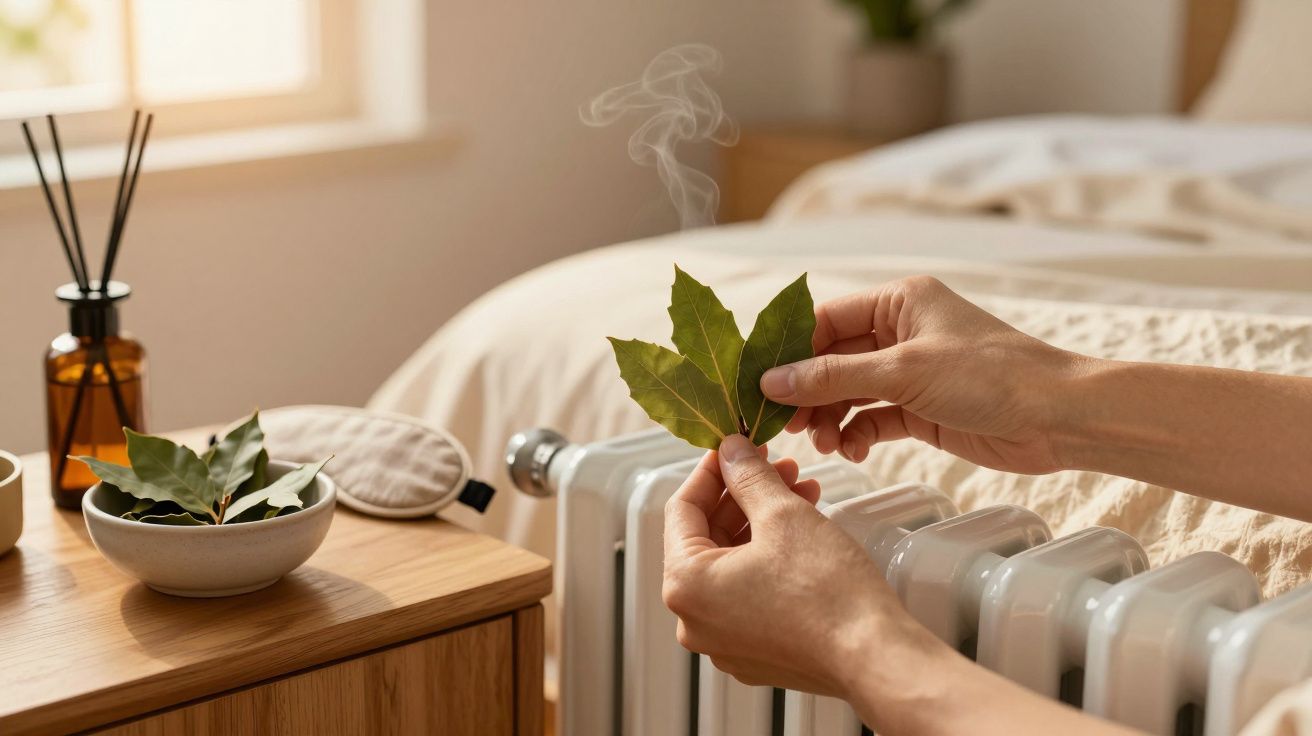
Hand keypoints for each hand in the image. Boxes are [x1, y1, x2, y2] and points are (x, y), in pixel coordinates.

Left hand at [662, 433, 941, 696]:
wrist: (874, 657)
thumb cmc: (829, 596)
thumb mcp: (783, 514)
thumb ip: (748, 476)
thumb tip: (731, 453)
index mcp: (686, 586)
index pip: (682, 510)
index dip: (712, 471)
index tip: (733, 449)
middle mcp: (694, 621)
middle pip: (707, 538)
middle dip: (744, 496)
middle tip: (775, 467)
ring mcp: (724, 642)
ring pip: (732, 564)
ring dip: (762, 523)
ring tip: (801, 493)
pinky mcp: (755, 653)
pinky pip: (749, 593)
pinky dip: (769, 560)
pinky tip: (802, 533)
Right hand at [761, 276, 1086, 473]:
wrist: (1058, 419)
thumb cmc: (992, 376)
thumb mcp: (904, 371)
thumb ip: (833, 377)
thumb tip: (773, 381)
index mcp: (898, 301)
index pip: (824, 320)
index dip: (790, 352)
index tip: (760, 383)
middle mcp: (900, 332)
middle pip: (831, 359)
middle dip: (807, 393)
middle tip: (785, 425)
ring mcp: (909, 372)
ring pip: (847, 393)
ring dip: (829, 419)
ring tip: (822, 444)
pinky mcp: (920, 409)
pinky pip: (871, 419)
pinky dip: (856, 434)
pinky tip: (852, 450)